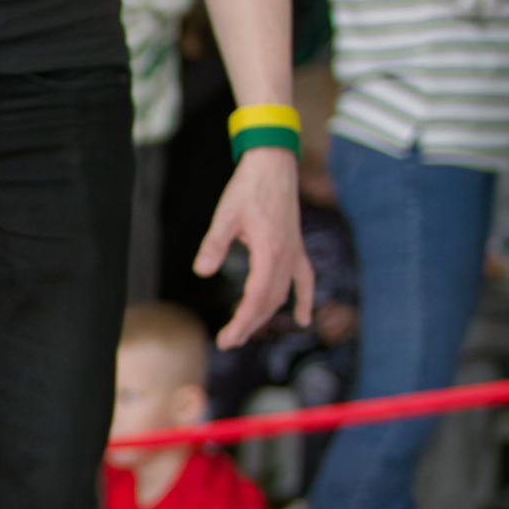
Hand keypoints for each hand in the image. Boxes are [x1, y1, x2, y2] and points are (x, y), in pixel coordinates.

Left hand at [198, 147, 313, 346]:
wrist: (273, 165)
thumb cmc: (248, 188)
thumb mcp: (225, 215)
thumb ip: (214, 244)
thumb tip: (203, 271)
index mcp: (271, 251)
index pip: (257, 298)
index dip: (242, 322)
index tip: (226, 339)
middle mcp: (287, 256)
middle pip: (270, 301)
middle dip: (250, 325)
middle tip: (229, 342)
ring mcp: (294, 252)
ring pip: (283, 293)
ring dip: (267, 315)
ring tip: (247, 333)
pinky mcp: (295, 246)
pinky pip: (304, 279)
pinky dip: (303, 299)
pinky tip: (301, 318)